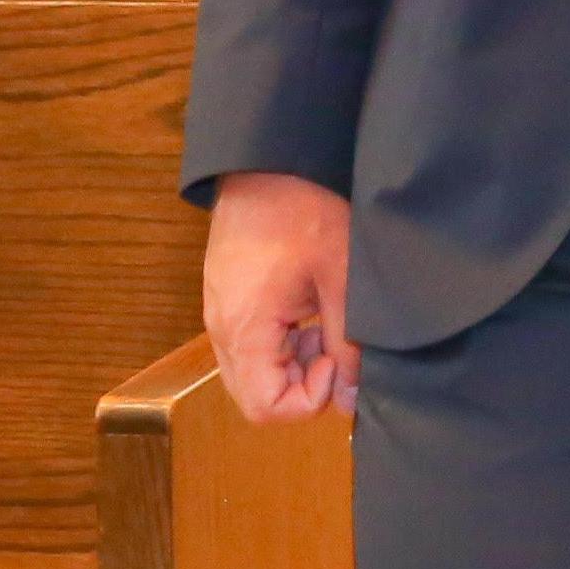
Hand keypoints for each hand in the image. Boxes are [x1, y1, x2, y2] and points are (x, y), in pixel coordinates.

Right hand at [204, 171, 357, 421]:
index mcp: (244, 328)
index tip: (336, 358)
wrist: (270, 160)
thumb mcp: (341, 279)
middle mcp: (221, 328)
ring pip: (252, 372)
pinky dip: (279, 342)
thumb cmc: (305, 211)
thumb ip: (347, 344)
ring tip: (323, 321)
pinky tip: (307, 307)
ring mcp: (218, 312)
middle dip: (301, 384)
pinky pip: (248, 343)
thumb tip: (351, 398)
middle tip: (332, 343)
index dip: (309, 398)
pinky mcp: (225, 297)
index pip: (265, 408)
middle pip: (255, 396)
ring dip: (292, 362)